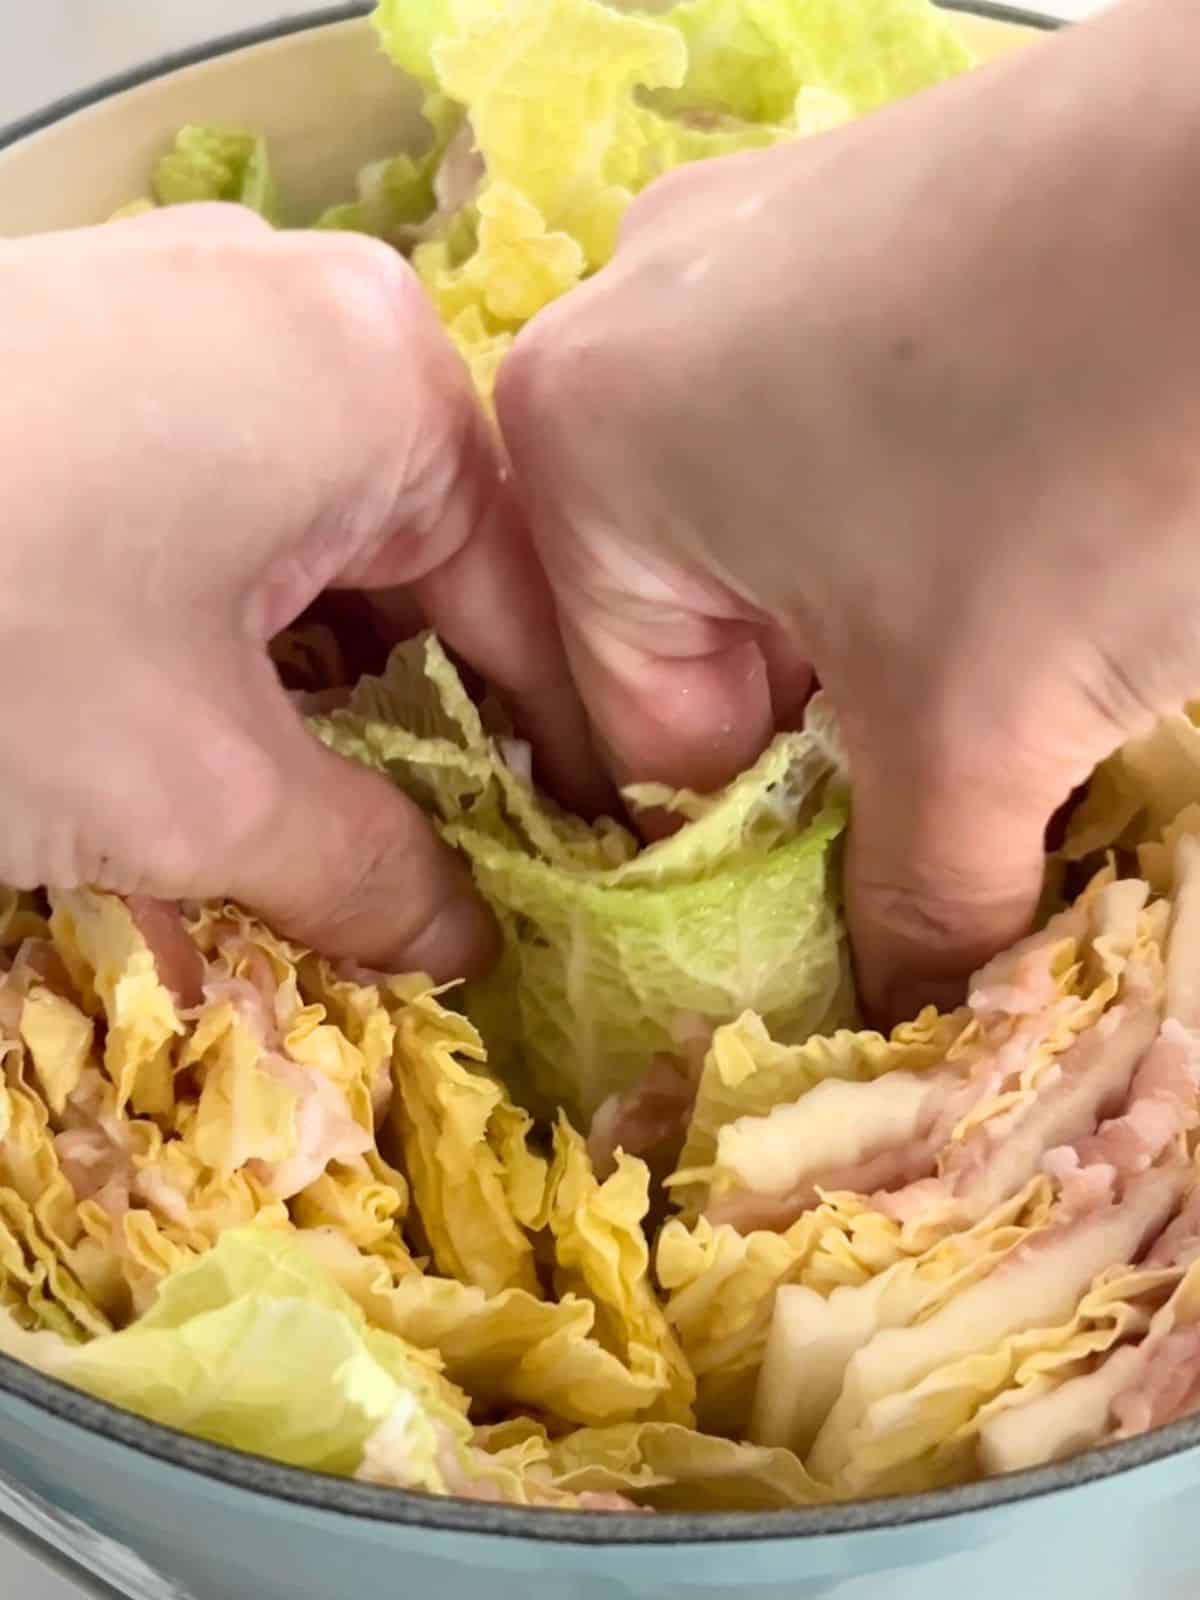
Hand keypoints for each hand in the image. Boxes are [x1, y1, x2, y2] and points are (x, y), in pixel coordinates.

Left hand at [0, 205, 597, 976]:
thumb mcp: (197, 792)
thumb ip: (368, 871)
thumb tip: (463, 939)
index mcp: (388, 381)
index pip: (532, 605)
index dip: (555, 761)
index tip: (569, 869)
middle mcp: (306, 309)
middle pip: (426, 563)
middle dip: (423, 726)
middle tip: (426, 866)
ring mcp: (188, 304)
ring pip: (318, 531)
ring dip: (317, 684)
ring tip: (299, 811)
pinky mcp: (93, 334)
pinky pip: (223, 489)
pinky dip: (227, 615)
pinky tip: (191, 712)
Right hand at [497, 0, 1199, 1019]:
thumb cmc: (1094, 447)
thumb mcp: (979, 726)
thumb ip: (911, 898)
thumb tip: (903, 1004)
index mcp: (576, 442)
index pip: (637, 729)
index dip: (749, 842)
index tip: (850, 893)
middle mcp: (621, 316)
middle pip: (694, 619)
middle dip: (816, 724)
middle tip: (946, 772)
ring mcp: (744, 237)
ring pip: (768, 515)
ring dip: (869, 615)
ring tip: (1004, 640)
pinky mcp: (858, 195)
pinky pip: (831, 408)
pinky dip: (909, 498)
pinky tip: (1021, 512)